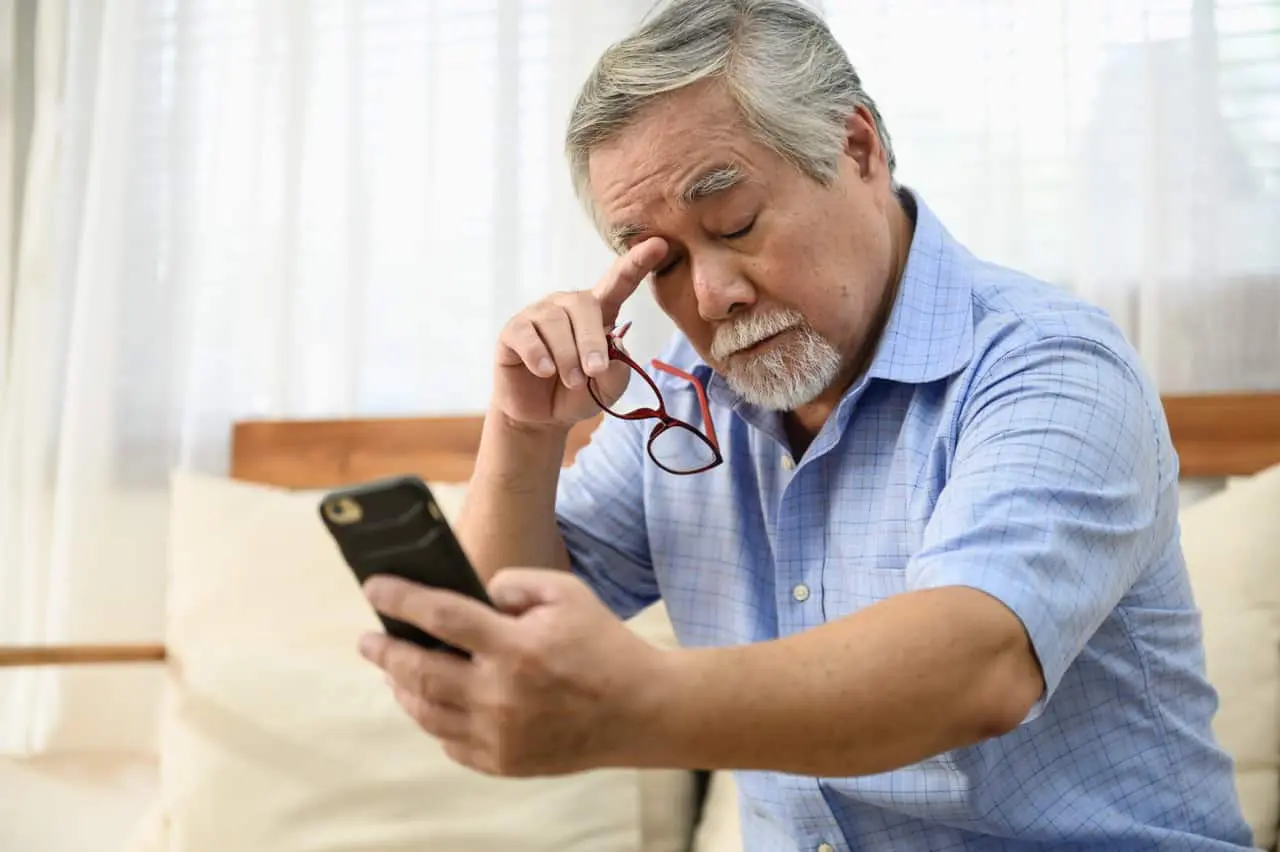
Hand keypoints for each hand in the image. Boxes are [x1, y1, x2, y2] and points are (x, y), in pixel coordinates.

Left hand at [357, 569, 670, 776]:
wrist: (641, 711)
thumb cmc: (602, 644)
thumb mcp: (566, 593)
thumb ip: (513, 583)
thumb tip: (472, 595)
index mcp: (515, 647)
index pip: (439, 616)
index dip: (400, 599)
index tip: (373, 586)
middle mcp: (500, 695)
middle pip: (419, 671)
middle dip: (384, 651)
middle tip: (367, 640)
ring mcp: (500, 735)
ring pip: (427, 713)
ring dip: (402, 689)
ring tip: (393, 671)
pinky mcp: (504, 763)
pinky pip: (450, 742)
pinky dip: (433, 721)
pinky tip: (430, 703)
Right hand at [493, 237, 667, 428]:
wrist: (543, 417)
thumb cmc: (580, 394)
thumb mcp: (609, 387)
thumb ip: (617, 368)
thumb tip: (612, 343)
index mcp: (598, 311)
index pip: (618, 282)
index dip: (637, 263)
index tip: (659, 245)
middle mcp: (567, 306)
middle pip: (584, 305)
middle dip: (592, 341)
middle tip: (594, 372)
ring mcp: (538, 315)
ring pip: (555, 322)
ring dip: (567, 356)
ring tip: (573, 381)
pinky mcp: (514, 331)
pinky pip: (526, 334)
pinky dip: (539, 355)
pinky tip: (545, 371)